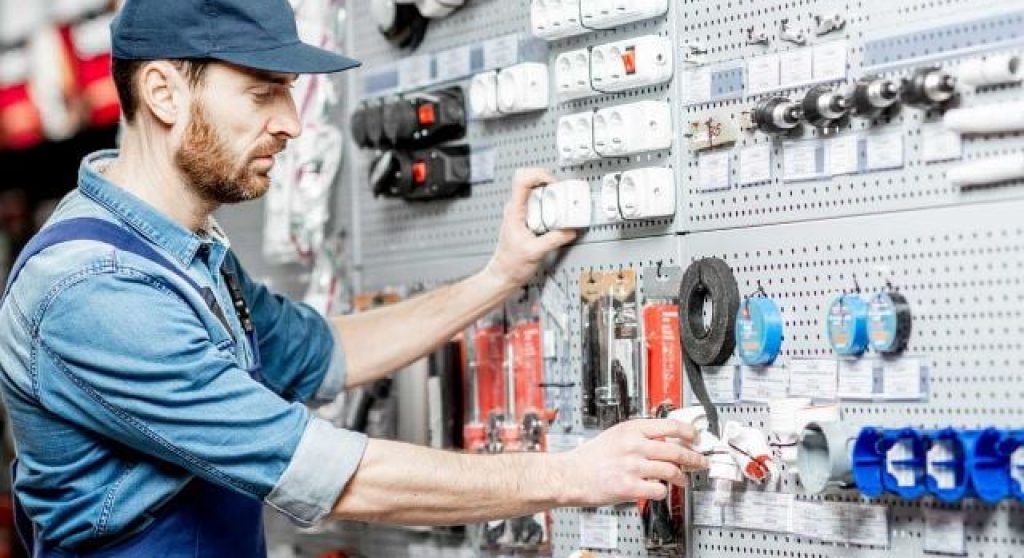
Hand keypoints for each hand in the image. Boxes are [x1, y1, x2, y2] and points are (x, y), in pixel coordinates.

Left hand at [484, 168, 576, 288]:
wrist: (503, 275)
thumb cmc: (510, 264)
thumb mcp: (535, 252)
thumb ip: (554, 240)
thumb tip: (570, 230)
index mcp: (514, 211)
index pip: (522, 179)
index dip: (540, 175)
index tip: (554, 184)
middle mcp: (516, 208)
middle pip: (533, 182)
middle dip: (551, 185)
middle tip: (562, 196)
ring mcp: (521, 213)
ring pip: (538, 193)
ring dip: (552, 196)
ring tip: (562, 208)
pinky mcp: (527, 219)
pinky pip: (541, 205)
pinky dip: (552, 207)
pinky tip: (557, 219)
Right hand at [558, 419, 708, 506]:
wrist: (571, 475)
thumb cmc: (591, 457)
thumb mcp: (617, 435)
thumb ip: (640, 435)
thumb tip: (668, 440)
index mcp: (631, 429)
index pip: (671, 426)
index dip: (689, 432)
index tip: (696, 438)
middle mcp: (634, 445)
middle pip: (676, 450)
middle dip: (694, 458)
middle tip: (700, 462)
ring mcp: (632, 466)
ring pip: (672, 470)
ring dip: (681, 477)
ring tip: (682, 480)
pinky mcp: (629, 487)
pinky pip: (659, 490)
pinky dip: (663, 491)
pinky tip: (659, 489)